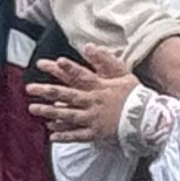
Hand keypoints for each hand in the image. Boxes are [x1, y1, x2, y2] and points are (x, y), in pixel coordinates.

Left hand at [27, 48, 141, 143]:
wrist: (150, 121)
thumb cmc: (138, 97)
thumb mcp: (125, 75)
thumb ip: (106, 61)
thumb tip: (90, 46)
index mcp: (101, 88)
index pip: (82, 76)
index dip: (69, 68)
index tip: (54, 62)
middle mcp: (94, 102)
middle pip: (67, 95)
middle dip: (47, 91)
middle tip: (30, 88)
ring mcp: (94, 118)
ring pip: (68, 114)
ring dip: (49, 112)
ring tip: (33, 108)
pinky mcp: (97, 133)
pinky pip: (77, 134)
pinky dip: (64, 135)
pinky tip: (52, 135)